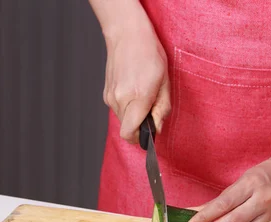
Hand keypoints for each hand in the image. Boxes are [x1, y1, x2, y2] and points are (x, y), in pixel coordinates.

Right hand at [103, 21, 170, 143]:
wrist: (127, 34)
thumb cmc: (149, 54)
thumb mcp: (165, 82)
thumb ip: (162, 109)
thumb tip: (157, 128)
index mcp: (137, 98)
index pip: (130, 134)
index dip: (140, 139)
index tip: (149, 132)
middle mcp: (120, 100)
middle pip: (127, 129)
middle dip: (140, 125)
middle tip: (151, 107)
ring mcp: (110, 97)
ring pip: (122, 119)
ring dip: (133, 115)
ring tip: (143, 94)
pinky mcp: (106, 93)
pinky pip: (118, 109)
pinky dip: (127, 106)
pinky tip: (134, 89)